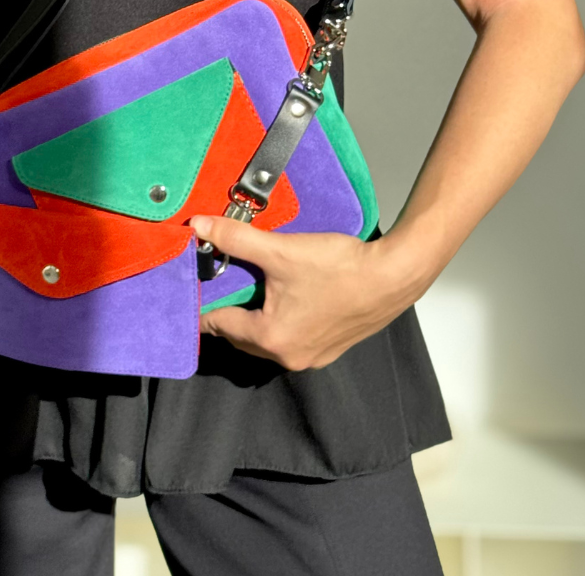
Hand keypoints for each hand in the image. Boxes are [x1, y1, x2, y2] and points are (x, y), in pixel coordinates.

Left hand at [191, 216, 421, 370]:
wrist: (394, 276)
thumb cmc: (339, 267)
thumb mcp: (281, 251)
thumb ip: (237, 238)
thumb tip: (199, 226)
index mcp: (271, 340)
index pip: (220, 325)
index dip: (202, 305)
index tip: (190, 290)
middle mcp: (289, 357)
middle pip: (241, 336)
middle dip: (226, 312)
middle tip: (214, 284)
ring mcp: (312, 356)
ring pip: (265, 339)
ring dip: (252, 317)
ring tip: (244, 286)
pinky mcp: (330, 347)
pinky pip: (289, 337)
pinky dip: (277, 320)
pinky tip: (280, 295)